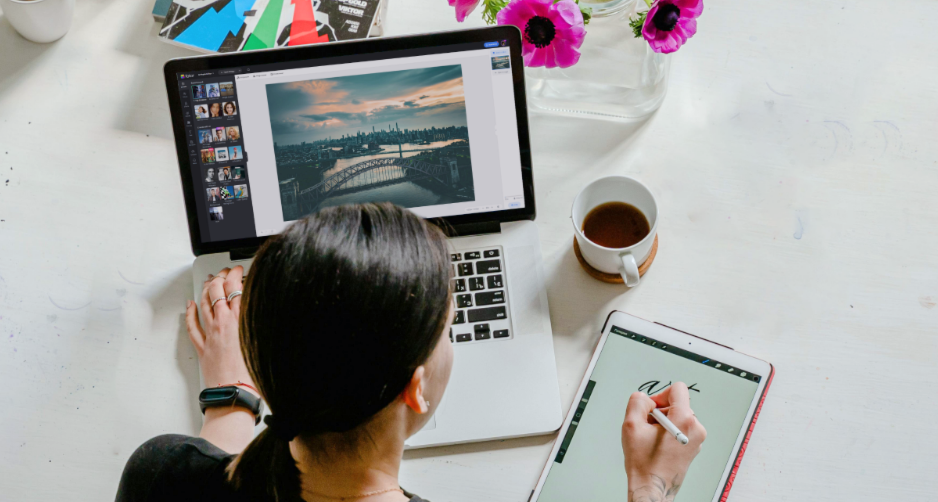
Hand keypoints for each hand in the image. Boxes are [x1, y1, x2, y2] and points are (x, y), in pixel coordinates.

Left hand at [185, 266, 253, 390]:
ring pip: (203, 304)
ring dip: (205, 290)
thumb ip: (261, 321)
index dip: (235, 274)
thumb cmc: (253, 374)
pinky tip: (190, 305)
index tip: (238, 270)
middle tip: (224, 272)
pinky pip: (192, 326)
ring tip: (208, 281)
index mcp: (240, 320)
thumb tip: (261, 308)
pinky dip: (190, 313)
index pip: (235, 288)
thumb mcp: (264, 340)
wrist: (236, 393)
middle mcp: (223, 324)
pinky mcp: (203, 347)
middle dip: (220, 277)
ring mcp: (210, 335)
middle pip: (216, 292)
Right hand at [621, 382, 706, 501]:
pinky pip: (681, 429)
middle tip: (648, 427)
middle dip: (660, 411)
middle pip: (677, 404)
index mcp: (684, 419)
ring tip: (652, 439)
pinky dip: (669, 432)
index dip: (660, 394)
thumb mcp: (631, 425)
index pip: (678, 389)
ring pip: (678, 416)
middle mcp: (696, 428)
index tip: (652, 408)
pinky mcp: (694, 446)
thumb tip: (645, 398)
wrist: (652, 487)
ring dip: (664, 423)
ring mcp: (697, 439)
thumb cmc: (644, 462)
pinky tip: (659, 445)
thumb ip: (637, 402)